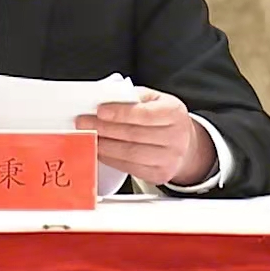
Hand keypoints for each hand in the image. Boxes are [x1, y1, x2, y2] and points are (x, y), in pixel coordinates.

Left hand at [75, 88, 212, 186]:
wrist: (185, 143)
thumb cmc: (164, 118)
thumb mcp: (155, 99)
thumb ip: (134, 96)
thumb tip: (106, 98)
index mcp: (174, 113)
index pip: (144, 114)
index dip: (120, 113)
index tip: (100, 111)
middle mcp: (176, 137)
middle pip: (133, 135)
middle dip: (104, 129)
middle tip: (84, 123)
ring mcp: (169, 159)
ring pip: (129, 154)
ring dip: (104, 146)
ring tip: (88, 137)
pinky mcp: (159, 174)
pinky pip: (130, 168)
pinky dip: (111, 159)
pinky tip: (100, 150)